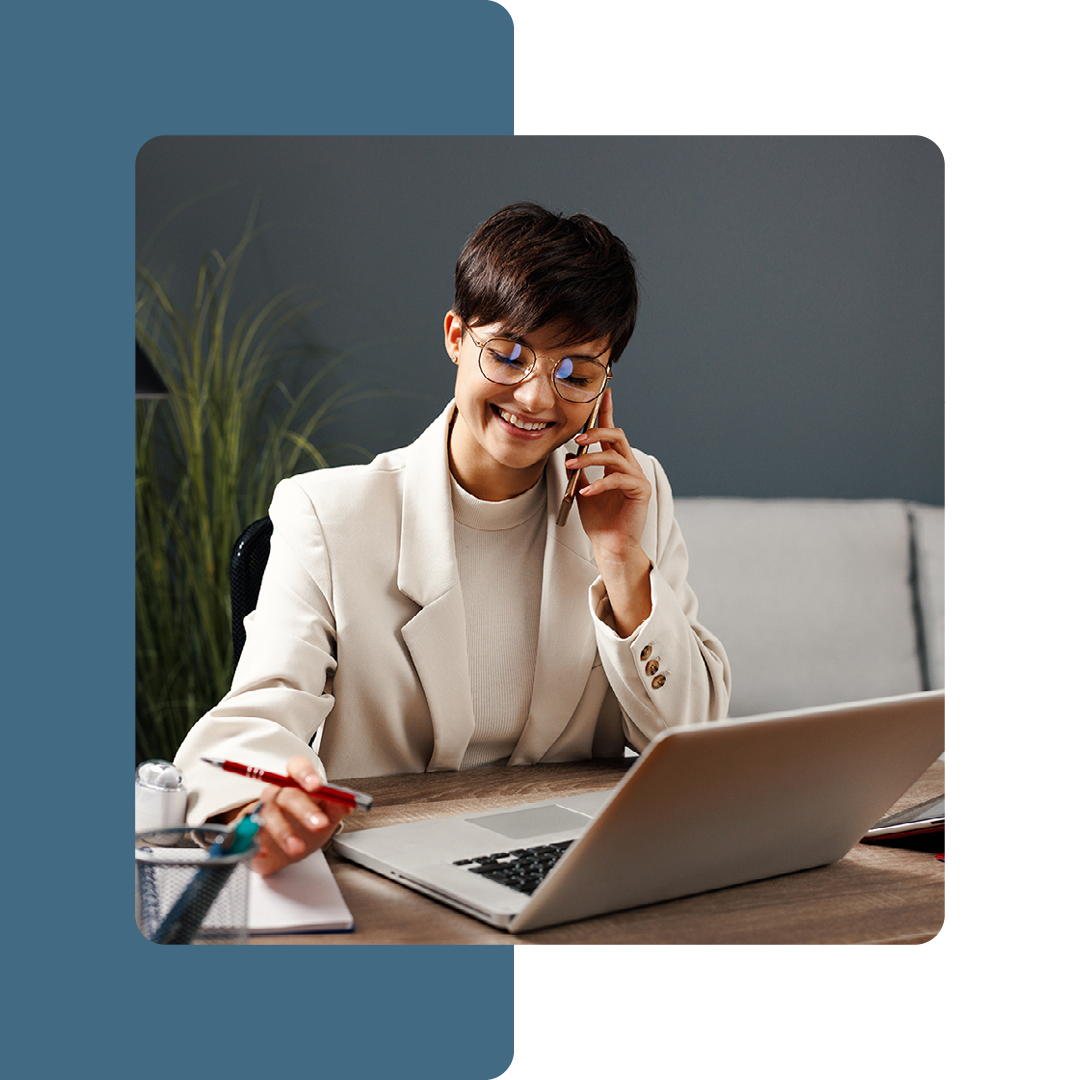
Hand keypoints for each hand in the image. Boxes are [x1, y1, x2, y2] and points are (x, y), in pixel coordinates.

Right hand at [243, 755, 351, 875]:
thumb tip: (347, 800)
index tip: (317, 786)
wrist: (281, 850)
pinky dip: (257, 844)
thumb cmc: (303, 827)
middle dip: (304, 809)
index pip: (297, 766)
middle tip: (319, 825)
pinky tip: (265, 851)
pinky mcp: (247, 831)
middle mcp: (277, 793)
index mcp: (296, 783)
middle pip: (287, 794)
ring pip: (269, 815)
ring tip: (298, 848)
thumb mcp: (326, 817)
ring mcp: (260, 811)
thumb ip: (337, 807)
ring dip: (284, 832)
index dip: (306, 774)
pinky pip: (248, 834)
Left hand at [566, 389, 653, 634]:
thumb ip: (579, 471)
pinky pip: (619, 479)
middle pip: (617, 435)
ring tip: (572, 465)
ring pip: (615, 455)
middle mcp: (628, 465)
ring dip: (590, 458)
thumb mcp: (582, 489)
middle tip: (576, 439)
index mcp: (615, 462)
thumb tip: (566, 454)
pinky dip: (600, 484)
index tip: (602, 391)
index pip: (610, 431)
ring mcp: (636, 477)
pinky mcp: (640, 491)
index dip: (606, 411)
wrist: (610, 545)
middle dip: (596, 432)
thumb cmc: (599, 519)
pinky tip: (587, 491)